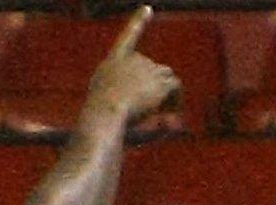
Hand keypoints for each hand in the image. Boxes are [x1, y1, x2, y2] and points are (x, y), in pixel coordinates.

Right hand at [85, 8, 180, 126]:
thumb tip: (166, 123)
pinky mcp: (159, 79)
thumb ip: (130, 112)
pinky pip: (175, 88)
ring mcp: (146, 67)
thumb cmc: (100, 123)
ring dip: (167, 96)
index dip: (137, 23)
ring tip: (162, 118)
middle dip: (155, 89)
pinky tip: (169, 116)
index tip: (147, 9)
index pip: (127, 38)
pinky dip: (175, 101)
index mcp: (111, 64)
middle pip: (153, 69)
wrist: (102, 115)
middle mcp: (130, 60)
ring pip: (166, 79)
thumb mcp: (110, 115)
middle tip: (155, 114)